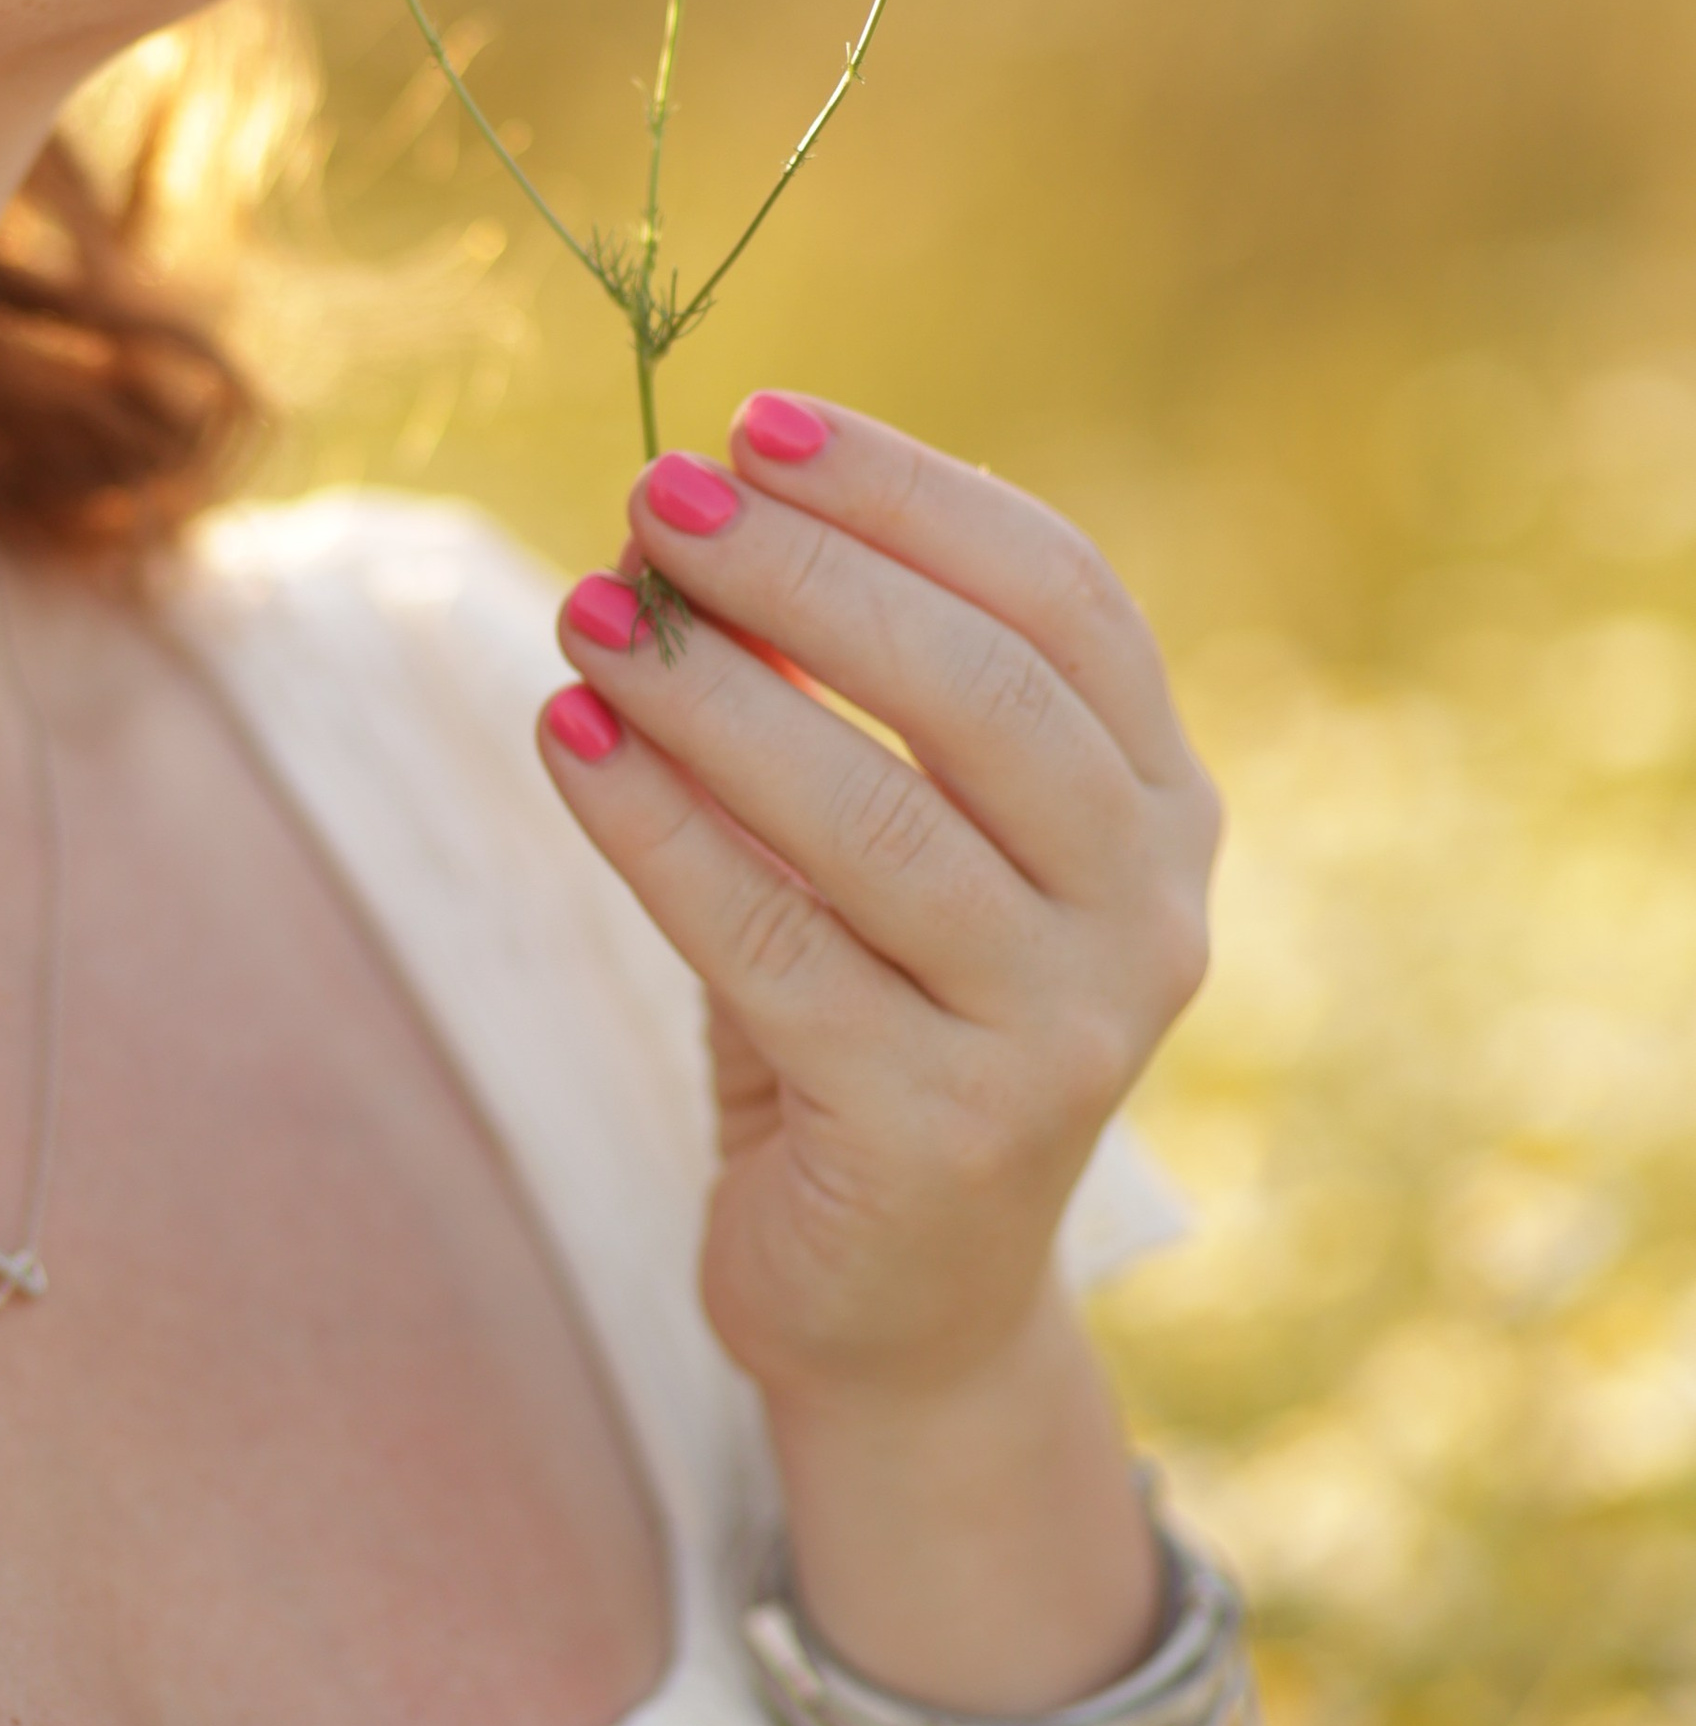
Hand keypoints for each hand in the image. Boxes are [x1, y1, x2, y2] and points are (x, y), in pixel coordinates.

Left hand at [537, 393, 1218, 1407]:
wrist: (898, 1304)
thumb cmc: (873, 1020)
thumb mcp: (883, 840)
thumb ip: (835, 696)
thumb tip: (687, 511)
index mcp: (1159, 806)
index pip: (1061, 596)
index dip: (907, 494)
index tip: (753, 421)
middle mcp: (1148, 912)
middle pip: (984, 690)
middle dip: (808, 572)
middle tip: (654, 497)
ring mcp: (1063, 1033)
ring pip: (877, 817)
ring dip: (713, 694)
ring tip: (585, 612)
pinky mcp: (944, 1133)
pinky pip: (773, 945)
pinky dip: (656, 826)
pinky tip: (566, 739)